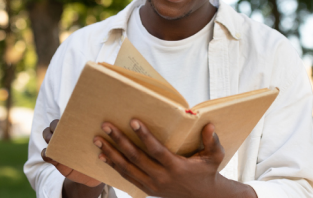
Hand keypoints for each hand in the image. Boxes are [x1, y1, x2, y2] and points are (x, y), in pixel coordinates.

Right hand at [41, 119, 102, 187]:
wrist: (94, 174)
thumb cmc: (99, 154)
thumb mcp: (103, 144)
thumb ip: (103, 134)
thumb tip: (110, 123)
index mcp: (76, 128)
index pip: (67, 116)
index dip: (67, 115)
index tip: (72, 117)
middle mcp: (65, 135)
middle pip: (54, 124)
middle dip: (55, 125)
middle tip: (61, 128)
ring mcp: (58, 146)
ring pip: (46, 135)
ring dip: (48, 136)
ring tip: (54, 140)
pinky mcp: (55, 159)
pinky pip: (45, 154)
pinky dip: (47, 154)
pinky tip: (53, 157)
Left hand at [94, 120, 256, 197]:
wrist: (202, 197)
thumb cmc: (207, 172)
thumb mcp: (215, 157)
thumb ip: (212, 141)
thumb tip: (209, 126)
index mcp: (176, 167)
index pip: (156, 150)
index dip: (144, 135)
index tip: (133, 121)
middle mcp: (161, 177)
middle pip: (135, 158)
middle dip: (119, 141)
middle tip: (106, 126)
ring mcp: (152, 185)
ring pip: (126, 168)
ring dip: (111, 153)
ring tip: (98, 139)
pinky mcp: (147, 189)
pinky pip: (126, 177)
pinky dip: (114, 166)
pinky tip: (103, 156)